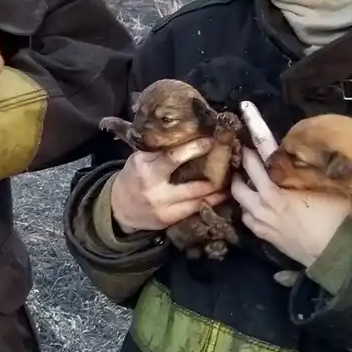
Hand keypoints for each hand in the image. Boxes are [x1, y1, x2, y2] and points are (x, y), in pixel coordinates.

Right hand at [109, 138, 228, 235]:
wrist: (119, 207)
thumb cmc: (135, 176)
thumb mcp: (140, 159)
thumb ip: (159, 150)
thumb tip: (189, 132)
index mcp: (144, 165)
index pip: (172, 156)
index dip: (195, 148)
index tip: (212, 140)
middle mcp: (153, 187)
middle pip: (191, 183)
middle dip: (215, 175)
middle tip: (231, 163)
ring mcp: (161, 205)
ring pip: (197, 199)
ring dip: (217, 190)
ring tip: (232, 180)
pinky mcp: (168, 218)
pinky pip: (194, 209)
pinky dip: (210, 201)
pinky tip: (221, 195)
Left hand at [231, 147, 351, 268]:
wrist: (336, 253)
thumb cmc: (333, 218)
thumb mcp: (324, 188)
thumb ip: (307, 175)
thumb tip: (303, 162)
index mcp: (272, 195)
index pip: (252, 169)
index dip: (248, 157)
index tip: (246, 148)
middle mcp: (261, 210)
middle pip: (237, 190)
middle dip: (237, 178)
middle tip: (242, 171)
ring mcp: (262, 227)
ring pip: (242, 208)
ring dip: (244, 198)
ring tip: (252, 192)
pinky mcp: (267, 240)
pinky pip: (251, 223)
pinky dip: (251, 214)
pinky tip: (259, 211)